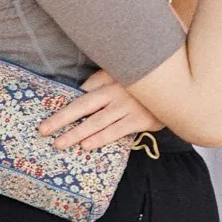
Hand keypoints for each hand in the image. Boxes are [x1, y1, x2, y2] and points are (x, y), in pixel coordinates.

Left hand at [39, 70, 164, 152]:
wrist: (178, 89)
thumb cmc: (147, 84)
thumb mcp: (126, 75)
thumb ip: (104, 81)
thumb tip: (81, 90)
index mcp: (110, 80)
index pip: (83, 92)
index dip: (66, 103)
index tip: (49, 115)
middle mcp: (116, 93)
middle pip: (82, 106)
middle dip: (61, 119)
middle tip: (43, 130)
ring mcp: (127, 108)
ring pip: (96, 122)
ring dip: (76, 133)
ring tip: (60, 143)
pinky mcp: (140, 121)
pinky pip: (116, 131)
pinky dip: (100, 139)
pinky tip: (86, 145)